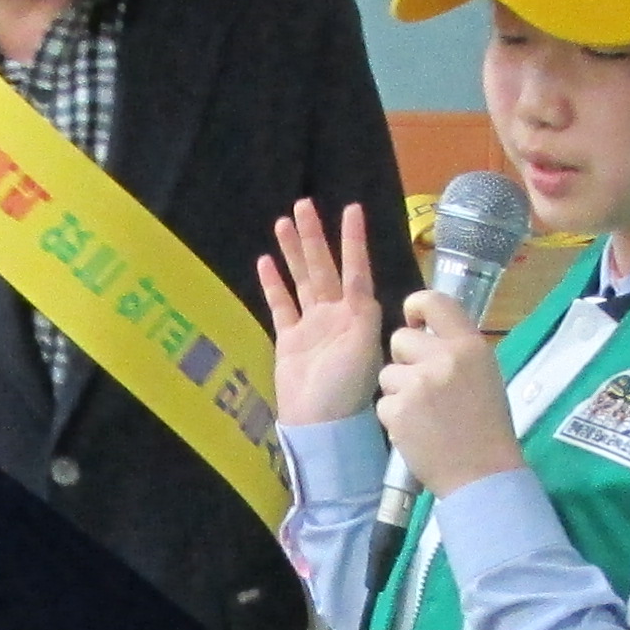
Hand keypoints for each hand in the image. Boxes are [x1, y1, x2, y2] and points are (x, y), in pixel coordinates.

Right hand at [255, 199, 385, 424]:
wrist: (319, 423)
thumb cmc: (345, 388)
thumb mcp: (364, 349)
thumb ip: (363, 316)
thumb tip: (362, 290)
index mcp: (357, 314)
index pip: (355, 269)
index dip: (353, 240)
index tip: (351, 210)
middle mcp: (335, 314)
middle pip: (324, 267)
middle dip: (314, 237)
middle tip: (303, 206)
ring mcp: (311, 325)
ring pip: (302, 279)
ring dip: (293, 252)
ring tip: (283, 222)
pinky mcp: (289, 338)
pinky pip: (281, 304)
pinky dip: (274, 283)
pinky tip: (266, 260)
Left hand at [375, 292, 525, 492]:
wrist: (483, 474)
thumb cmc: (487, 427)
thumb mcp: (484, 375)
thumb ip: (455, 351)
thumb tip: (425, 334)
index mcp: (470, 346)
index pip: (434, 301)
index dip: (416, 305)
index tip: (413, 319)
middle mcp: (443, 358)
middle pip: (399, 339)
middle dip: (404, 360)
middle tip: (423, 386)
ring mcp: (418, 384)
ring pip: (387, 374)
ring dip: (399, 391)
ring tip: (424, 415)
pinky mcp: (398, 410)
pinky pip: (384, 403)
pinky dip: (395, 418)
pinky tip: (417, 431)